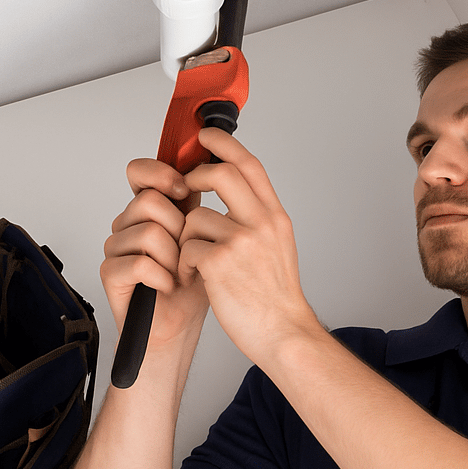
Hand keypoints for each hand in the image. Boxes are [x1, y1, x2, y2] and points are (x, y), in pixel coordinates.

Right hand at [101, 158, 208, 348]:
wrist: (182, 322)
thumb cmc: (194, 279)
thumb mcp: (205, 233)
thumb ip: (198, 201)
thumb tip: (212, 165)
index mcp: (152, 208)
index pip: (139, 171)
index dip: (160, 174)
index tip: (184, 189)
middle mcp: (130, 222)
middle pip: (148, 201)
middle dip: (178, 228)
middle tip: (187, 251)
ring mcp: (117, 247)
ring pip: (148, 232)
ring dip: (173, 257)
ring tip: (179, 272)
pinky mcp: (111, 273)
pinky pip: (139, 263)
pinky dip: (162, 276)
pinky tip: (168, 285)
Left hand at [177, 128, 320, 365]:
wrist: (283, 332)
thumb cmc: (275, 295)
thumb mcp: (278, 245)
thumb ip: (258, 218)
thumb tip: (234, 194)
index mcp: (275, 216)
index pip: (250, 165)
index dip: (225, 144)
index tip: (206, 136)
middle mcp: (261, 222)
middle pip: (222, 173)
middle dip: (195, 176)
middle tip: (185, 188)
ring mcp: (241, 242)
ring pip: (195, 217)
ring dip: (186, 237)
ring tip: (196, 260)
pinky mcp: (219, 263)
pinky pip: (186, 247)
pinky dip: (184, 262)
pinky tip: (195, 277)